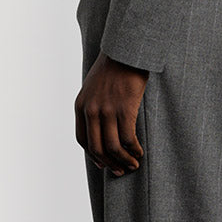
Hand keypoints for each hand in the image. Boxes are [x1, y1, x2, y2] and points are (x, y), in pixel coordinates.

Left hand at [75, 52, 147, 175]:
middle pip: (96, 148)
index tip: (103, 163)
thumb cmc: (114, 67)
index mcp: (81, 106)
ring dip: (123, 160)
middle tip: (120, 171)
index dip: (93, 156)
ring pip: (113, 146)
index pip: (82, 140)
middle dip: (109, 163)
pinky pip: (128, 138)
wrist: (126, 51)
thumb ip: (93, 105)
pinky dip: (134, 150)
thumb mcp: (94, 86)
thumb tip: (102, 127)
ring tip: (133, 165)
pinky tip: (140, 152)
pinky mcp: (125, 109)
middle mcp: (91, 110)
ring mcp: (107, 110)